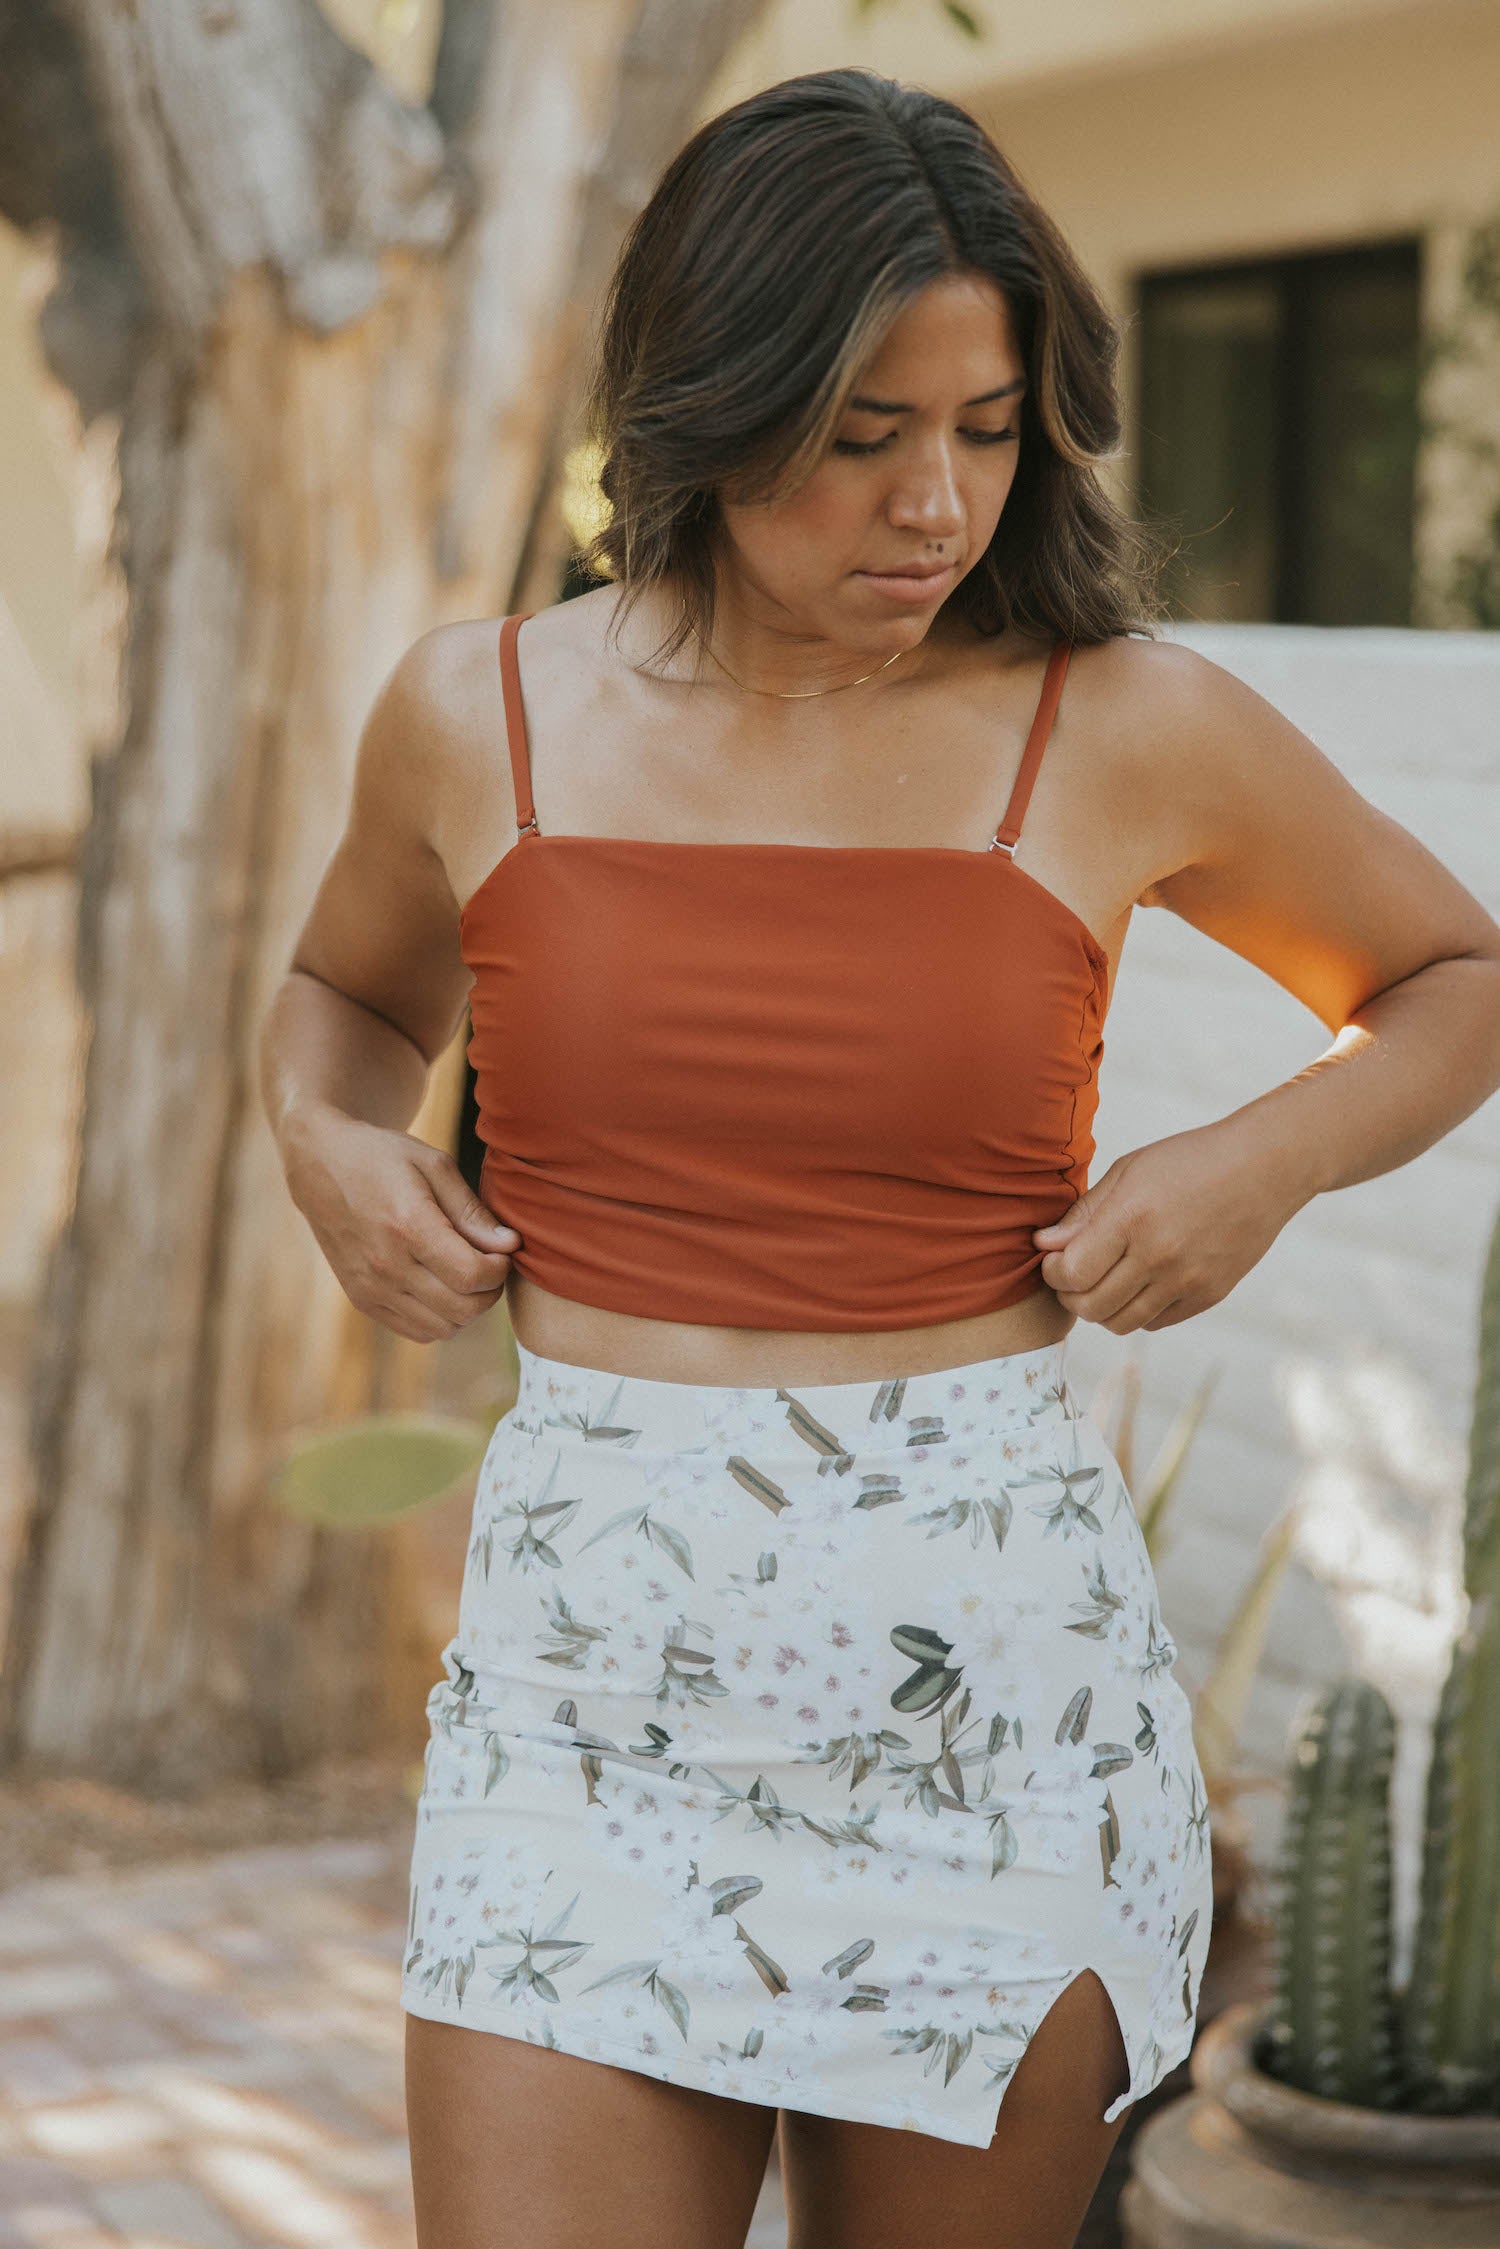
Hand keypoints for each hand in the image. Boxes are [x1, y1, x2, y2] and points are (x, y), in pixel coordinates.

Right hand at [286, 1110, 520, 1341]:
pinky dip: (439, 1318)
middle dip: (489, 1291)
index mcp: (408, 1226)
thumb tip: (510, 1246)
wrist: (320, 1164)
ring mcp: (370, 1287)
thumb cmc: (384, 1158)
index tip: (502, 1251)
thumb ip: (473, 1211)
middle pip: (463, 1309)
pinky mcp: (362, 1299)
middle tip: (489, 1264)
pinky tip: (441, 1287)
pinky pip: (417, 1331)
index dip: (499, 1270)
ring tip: (466, 1276)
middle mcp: (386, 1265)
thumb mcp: (435, 1167)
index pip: (473, 1276)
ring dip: (466, 1309)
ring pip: (442, 1328)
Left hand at [1031, 1119, 1311, 1332]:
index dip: (1053, 1272)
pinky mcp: (1209, 1295)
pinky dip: (1136, 1312)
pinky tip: (1136, 1285)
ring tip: (1100, 1283)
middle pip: (1090, 1306)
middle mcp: (1159, 1255)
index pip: (1072, 1272)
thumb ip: (1084, 1212)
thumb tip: (1044, 1244)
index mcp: (1133, 1217)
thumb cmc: (1189, 1161)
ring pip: (1121, 1323)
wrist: (1263, 1168)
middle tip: (1071, 1276)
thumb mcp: (1130, 1171)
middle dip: (1069, 1294)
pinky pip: (1155, 1323)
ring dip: (1100, 1309)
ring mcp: (1187, 1280)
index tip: (1054, 1259)